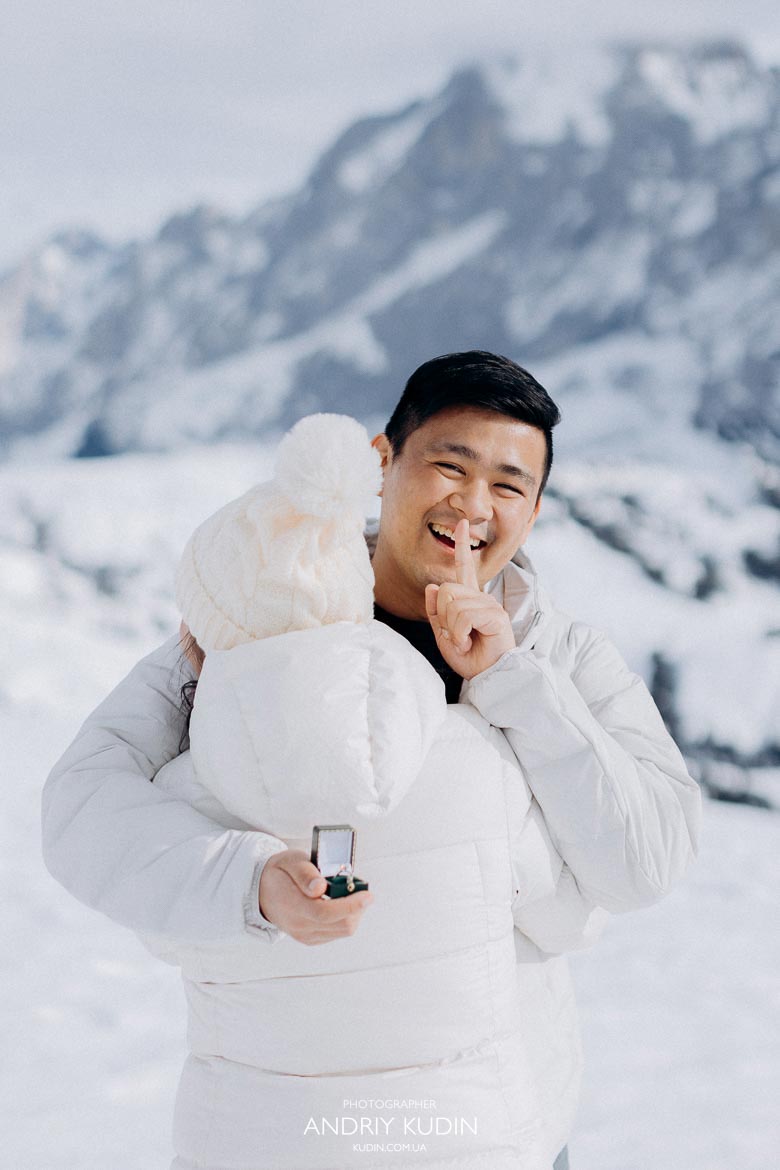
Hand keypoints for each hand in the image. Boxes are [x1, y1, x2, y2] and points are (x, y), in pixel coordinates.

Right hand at [258, 850, 373, 944]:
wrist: (262, 892)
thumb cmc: (279, 874)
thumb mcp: (290, 862)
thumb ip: (305, 873)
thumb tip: (321, 887)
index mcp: (292, 905)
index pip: (326, 912)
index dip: (350, 905)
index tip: (368, 895)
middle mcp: (299, 925)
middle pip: (340, 925)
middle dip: (357, 907)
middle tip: (359, 889)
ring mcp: (305, 935)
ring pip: (342, 930)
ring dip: (353, 913)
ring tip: (349, 894)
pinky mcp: (311, 939)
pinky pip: (336, 932)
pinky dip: (344, 918)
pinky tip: (339, 903)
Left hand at [425, 518, 515, 680]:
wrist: (487, 677)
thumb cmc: (470, 658)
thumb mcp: (444, 635)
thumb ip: (436, 612)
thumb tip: (432, 587)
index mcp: (469, 599)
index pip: (464, 568)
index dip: (462, 546)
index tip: (462, 524)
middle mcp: (481, 598)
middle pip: (446, 589)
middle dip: (442, 616)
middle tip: (455, 636)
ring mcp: (489, 605)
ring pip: (452, 603)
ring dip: (451, 629)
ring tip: (464, 641)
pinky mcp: (495, 615)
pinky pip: (463, 616)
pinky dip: (459, 634)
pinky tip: (468, 642)